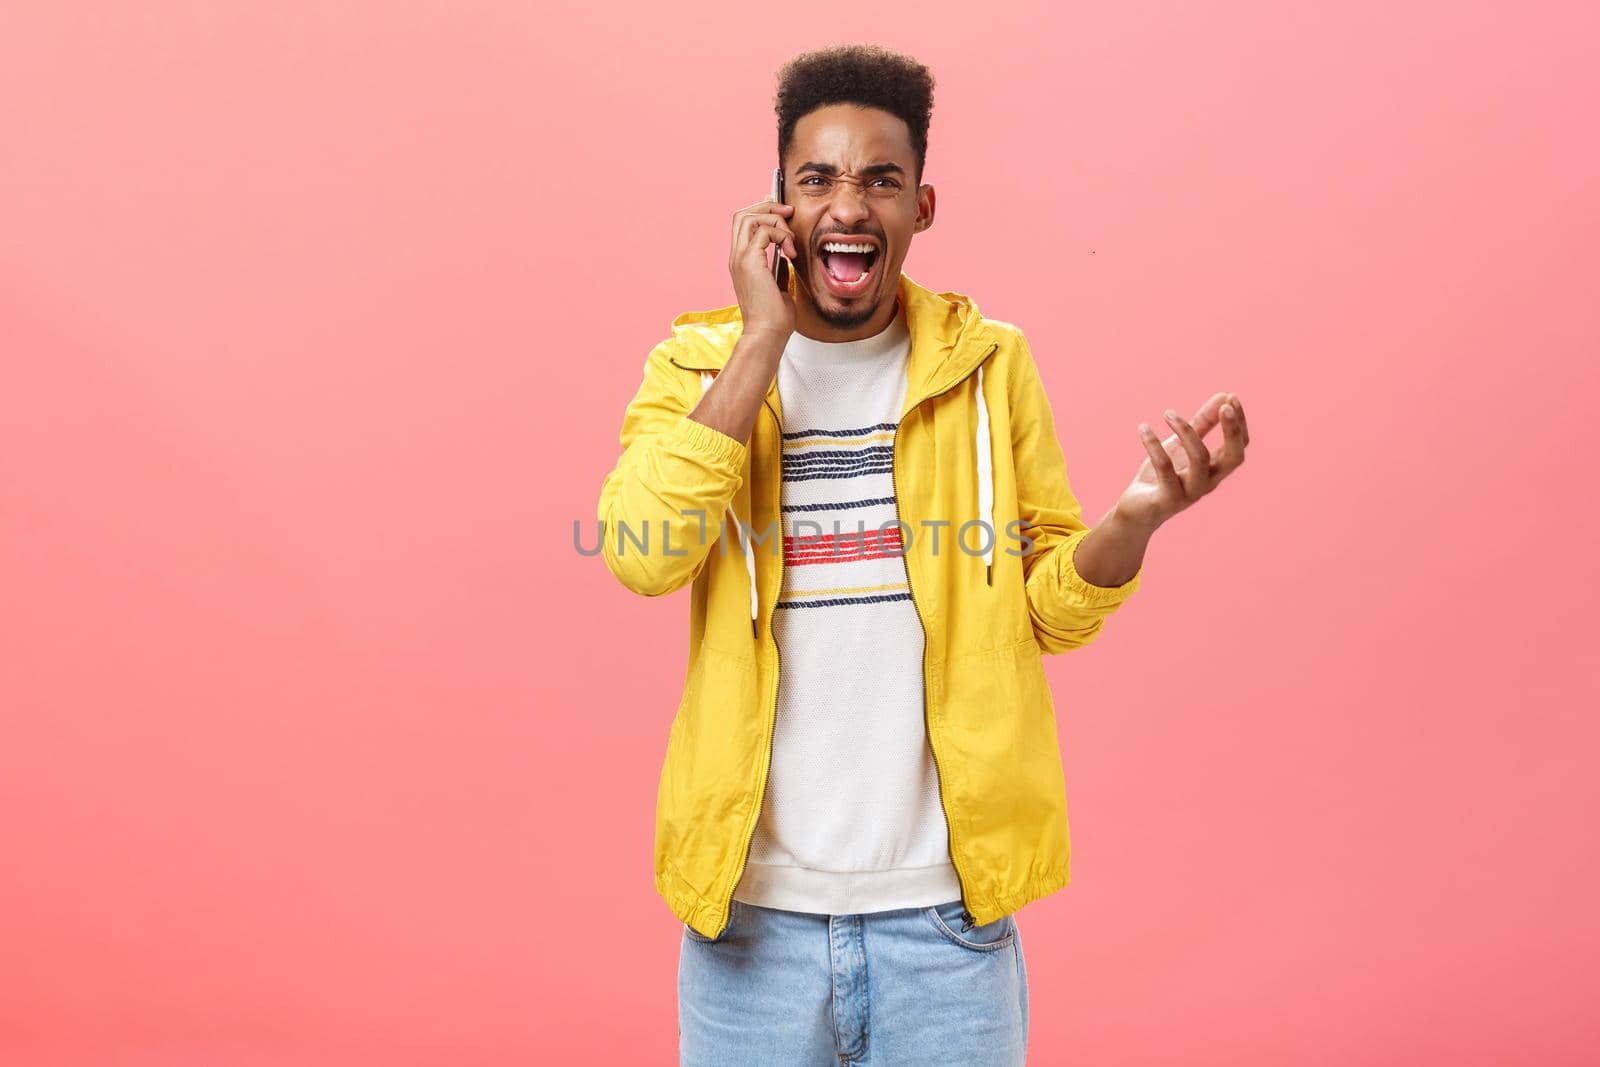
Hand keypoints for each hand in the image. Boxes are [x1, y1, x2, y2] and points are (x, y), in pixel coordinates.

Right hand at [728, 196, 797, 340]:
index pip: (743, 224)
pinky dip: (781, 235)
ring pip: (749, 217)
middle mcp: (736, 257)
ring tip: (790, 238)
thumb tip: (785, 255)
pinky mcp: (749, 262)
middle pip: (742, 214)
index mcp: (740, 262)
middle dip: (768, 207)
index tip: (783, 211)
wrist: (767, 334)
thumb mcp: (778, 285)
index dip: (762, 210)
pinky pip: (764, 231)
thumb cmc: (774, 318)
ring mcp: (740, 258)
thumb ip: (778, 267)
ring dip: (774, 219)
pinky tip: (791, 252)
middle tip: (789, 213)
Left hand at [1115, 391, 1249, 531]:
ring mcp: (1190, 492)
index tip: (1230, 398)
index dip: (1239, 423)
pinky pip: (1165, 467)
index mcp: (1215, 470)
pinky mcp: (1167, 499)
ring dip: (1186, 431)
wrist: (1136, 512)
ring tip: (1167, 413)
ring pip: (1200, 459)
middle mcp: (1208, 482)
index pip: (1239, 446)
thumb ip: (1203, 423)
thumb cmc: (1161, 477)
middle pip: (1234, 458)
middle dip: (1232, 431)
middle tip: (1224, 406)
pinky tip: (1143, 428)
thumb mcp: (1182, 445)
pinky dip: (1154, 444)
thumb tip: (1224, 396)